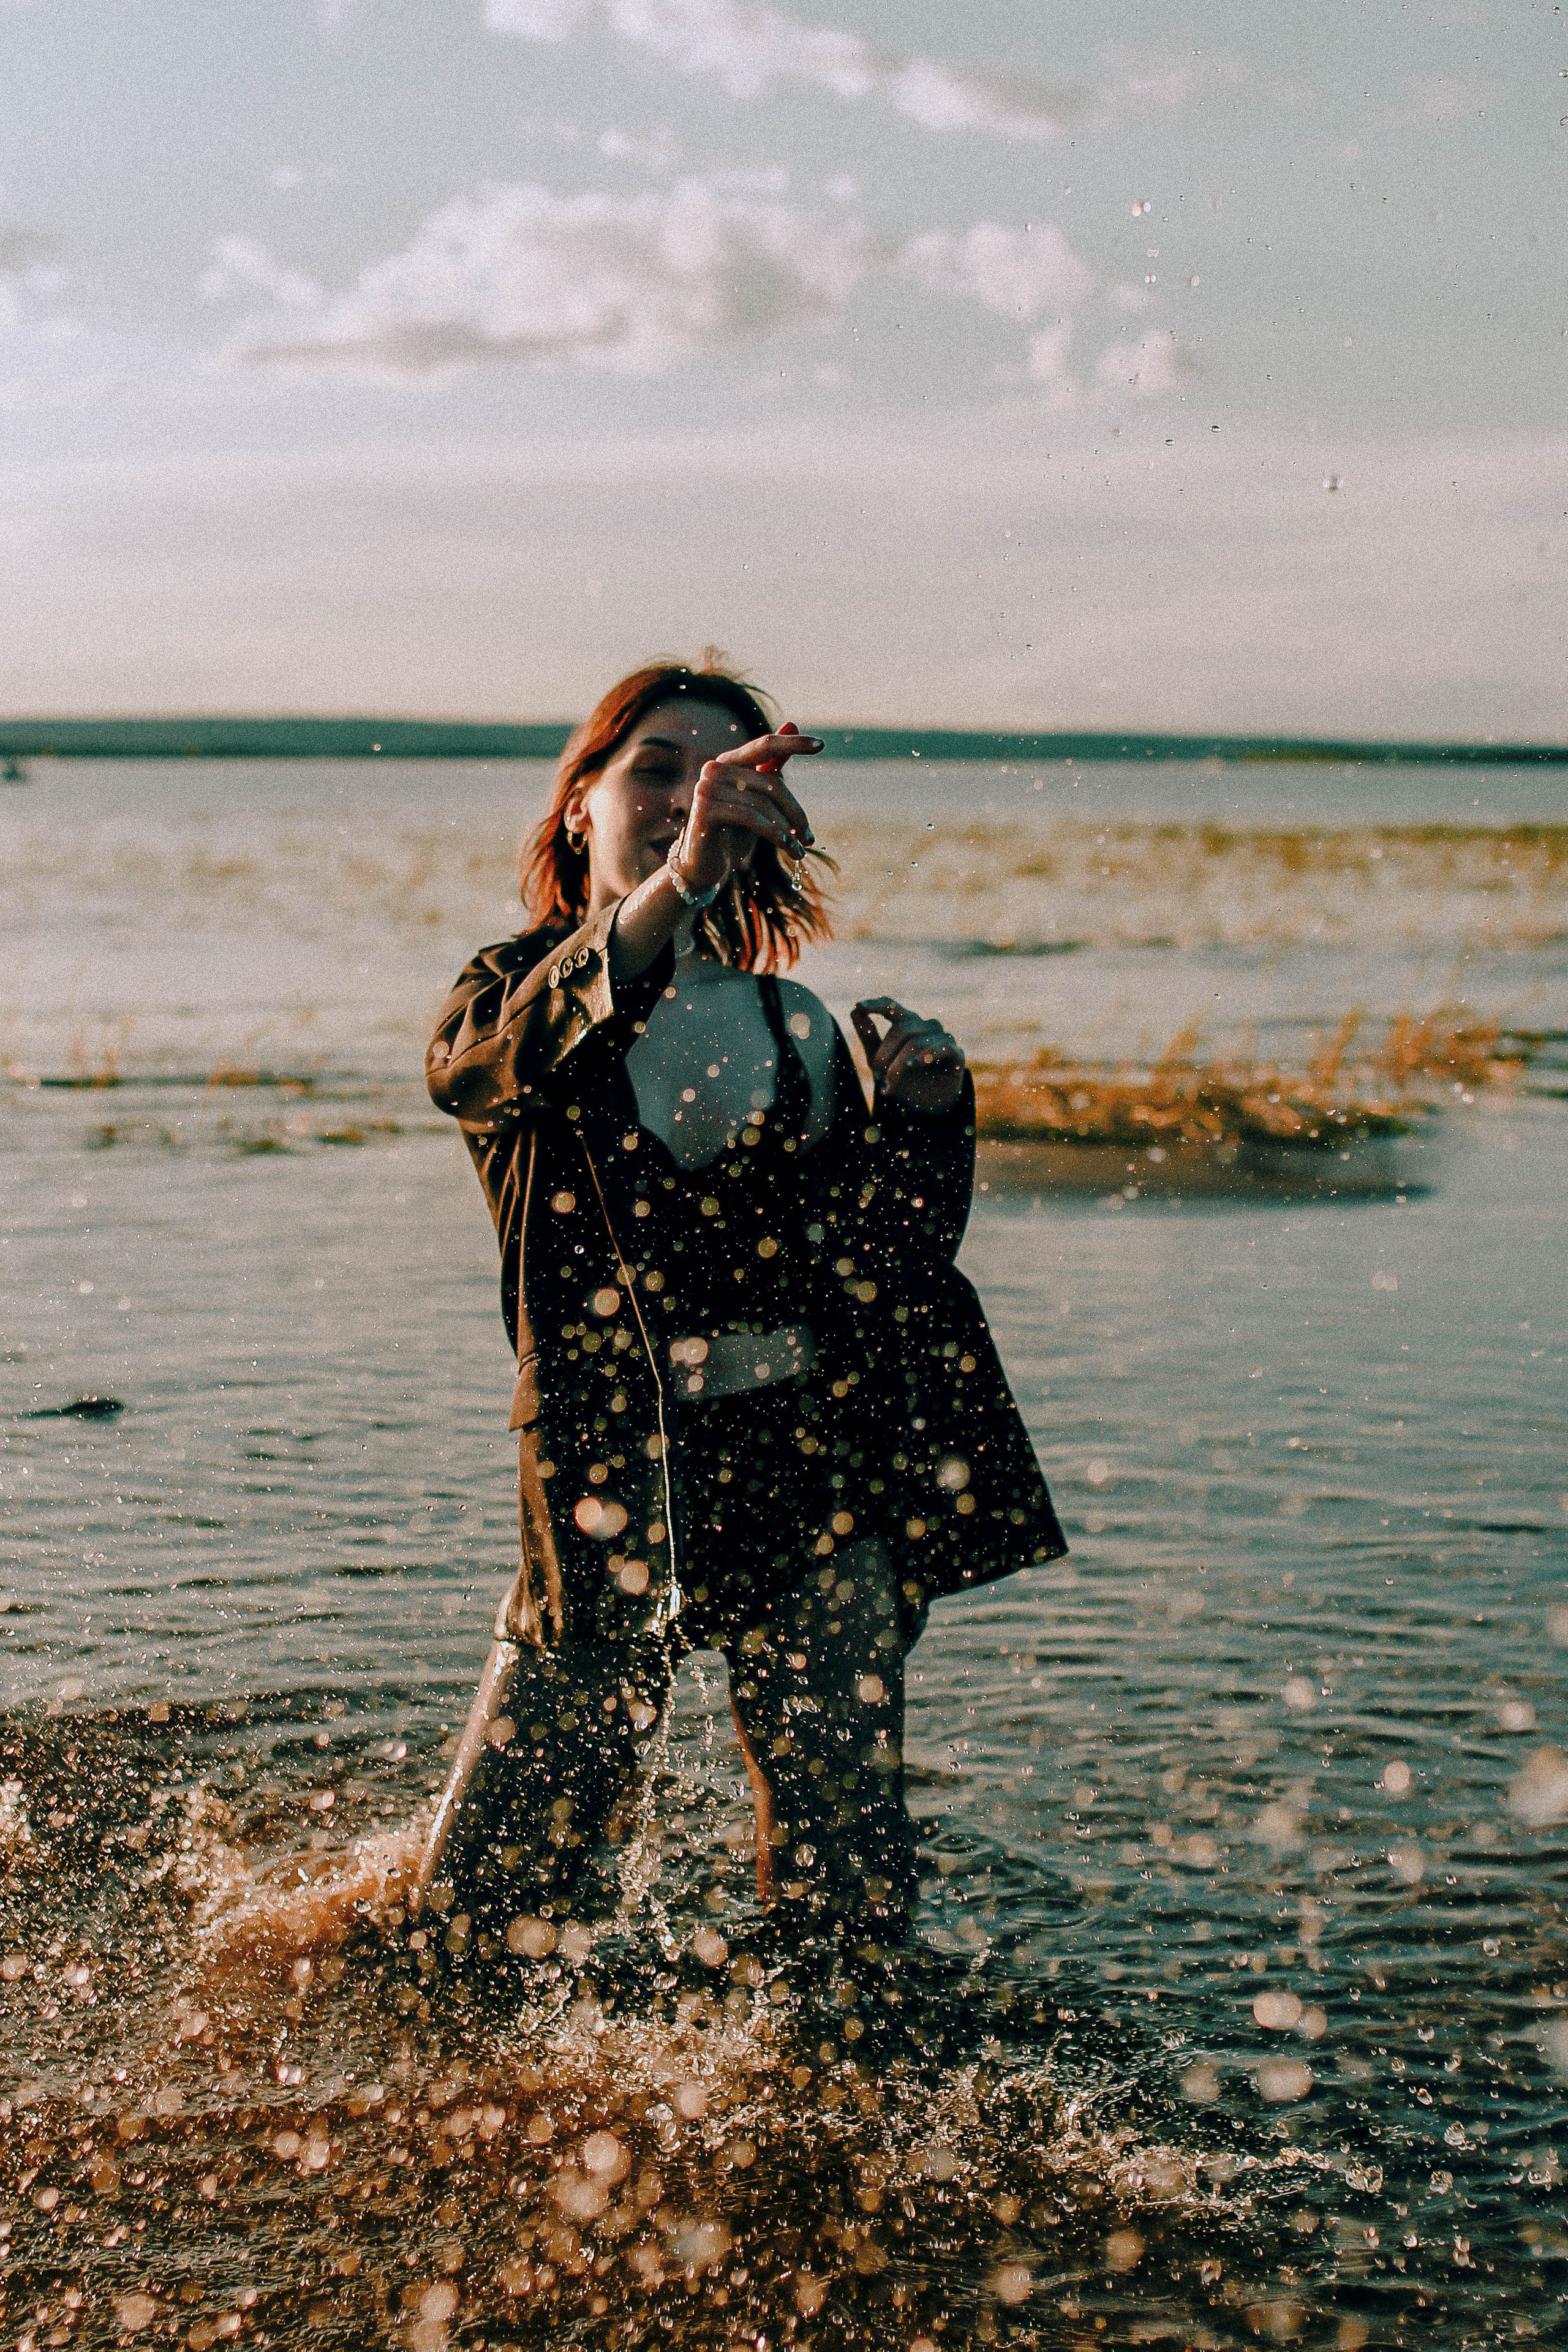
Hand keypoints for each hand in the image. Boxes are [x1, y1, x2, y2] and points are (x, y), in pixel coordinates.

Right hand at [672, 720, 820, 893]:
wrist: (703, 864)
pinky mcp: (705, 810)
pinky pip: (751, 818)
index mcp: (729, 762)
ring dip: (787, 831)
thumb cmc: (732, 830)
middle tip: (810, 838)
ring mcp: (706, 788)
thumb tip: (792, 723)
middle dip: (795, 813)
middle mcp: (714, 769)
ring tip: (800, 851)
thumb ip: (772, 765)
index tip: (821, 745)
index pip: (765, 744)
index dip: (793, 743)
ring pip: (763, 804)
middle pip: (771, 783)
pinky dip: (775, 835)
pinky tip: (789, 849)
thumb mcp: (757, 798)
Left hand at [851, 998, 964, 1112]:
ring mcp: (943, 1037)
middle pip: (900, 1029)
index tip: (858, 1005)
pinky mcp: (956, 1053)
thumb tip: (854, 1011)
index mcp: (908, 1023)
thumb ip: (869, 1037)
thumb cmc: (904, 1079)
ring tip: (889, 1086)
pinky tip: (914, 1064)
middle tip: (877, 1077)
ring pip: (915, 1042)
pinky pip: (941, 1047)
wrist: (926, 1105)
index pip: (892, 1006)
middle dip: (884, 1054)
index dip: (876, 1004)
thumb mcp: (880, 1061)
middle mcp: (926, 1026)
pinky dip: (926, 1055)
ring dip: (898, 1066)